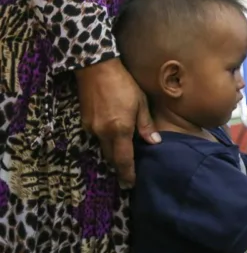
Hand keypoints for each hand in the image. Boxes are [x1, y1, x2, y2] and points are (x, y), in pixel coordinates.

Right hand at [76, 58, 159, 187]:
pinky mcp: (85, 121)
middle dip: (120, 167)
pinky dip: (106, 141)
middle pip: (111, 157)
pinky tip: (114, 137)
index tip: (131, 184)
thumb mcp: (140, 102)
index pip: (123, 160)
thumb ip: (146, 125)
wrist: (96, 68)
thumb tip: (155, 143)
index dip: (128, 174)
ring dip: (112, 153)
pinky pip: (97, 137)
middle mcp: (103, 133)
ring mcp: (91, 128)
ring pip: (103, 148)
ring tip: (123, 157)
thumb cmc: (124, 83)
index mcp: (119, 130)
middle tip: (129, 174)